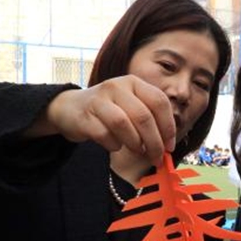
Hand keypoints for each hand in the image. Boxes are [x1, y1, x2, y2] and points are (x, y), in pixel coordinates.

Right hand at [36, 75, 177, 163]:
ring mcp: (99, 99)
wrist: (71, 109)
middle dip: (154, 142)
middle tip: (156, 157)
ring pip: (123, 124)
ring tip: (137, 150)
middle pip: (143, 116)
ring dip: (135, 143)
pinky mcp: (85, 115)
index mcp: (134, 83)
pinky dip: (114, 144)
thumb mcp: (131, 106)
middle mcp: (117, 86)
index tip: (169, 147)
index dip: (168, 127)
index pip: (159, 101)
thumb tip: (168, 146)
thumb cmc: (109, 112)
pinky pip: (104, 134)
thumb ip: (150, 120)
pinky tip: (115, 145)